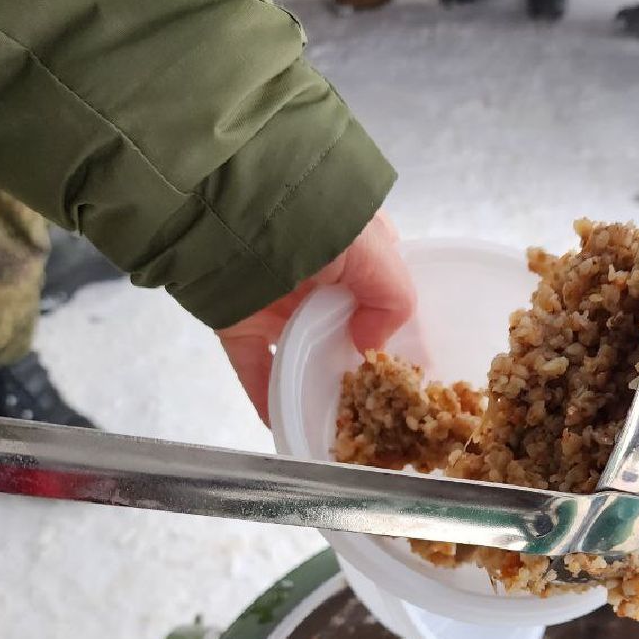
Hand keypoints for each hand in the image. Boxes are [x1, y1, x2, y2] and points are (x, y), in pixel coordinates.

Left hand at [218, 210, 414, 422]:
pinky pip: (254, 365)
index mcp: (355, 249)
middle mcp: (317, 276)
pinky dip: (265, 396)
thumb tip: (374, 346)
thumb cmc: (311, 219)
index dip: (394, 325)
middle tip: (375, 404)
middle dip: (356, 363)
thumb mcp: (373, 248)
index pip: (383, 290)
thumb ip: (391, 296)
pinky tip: (282, 425)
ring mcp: (277, 300)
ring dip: (315, 385)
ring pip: (300, 351)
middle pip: (342, 328)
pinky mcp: (240, 322)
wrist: (232, 212)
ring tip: (334, 424)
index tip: (406, 367)